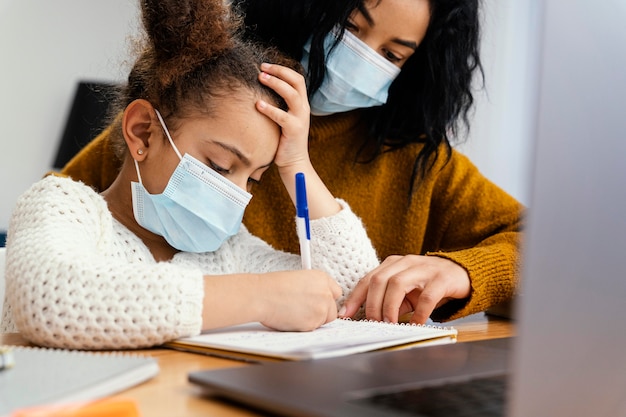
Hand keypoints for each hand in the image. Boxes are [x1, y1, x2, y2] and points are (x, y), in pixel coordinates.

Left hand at [255, 62, 310, 171]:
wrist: (294, 162)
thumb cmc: (283, 140)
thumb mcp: (283, 119)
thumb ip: (278, 106)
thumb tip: (258, 91)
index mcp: (301, 104)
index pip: (297, 79)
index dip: (282, 69)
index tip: (265, 66)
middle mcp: (303, 109)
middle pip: (296, 81)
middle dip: (279, 71)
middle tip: (261, 68)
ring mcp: (300, 119)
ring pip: (291, 94)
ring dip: (275, 83)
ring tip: (260, 78)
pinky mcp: (294, 130)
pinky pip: (282, 116)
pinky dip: (269, 109)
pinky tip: (258, 104)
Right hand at [259, 270, 341, 330]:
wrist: (262, 296)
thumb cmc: (272, 287)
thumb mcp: (298, 279)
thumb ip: (312, 288)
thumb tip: (315, 299)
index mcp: (321, 278)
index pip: (335, 292)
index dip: (326, 299)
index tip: (318, 302)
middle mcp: (325, 292)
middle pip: (332, 309)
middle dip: (321, 312)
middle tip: (305, 310)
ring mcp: (321, 309)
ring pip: (324, 320)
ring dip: (313, 319)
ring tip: (294, 313)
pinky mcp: (313, 323)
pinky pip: (313, 329)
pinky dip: (304, 327)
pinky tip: (291, 319)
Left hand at [339, 255, 470, 323]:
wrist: (461, 274)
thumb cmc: (428, 284)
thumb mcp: (405, 291)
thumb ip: (388, 301)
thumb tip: (368, 319)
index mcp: (393, 264)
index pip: (368, 279)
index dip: (355, 297)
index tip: (345, 314)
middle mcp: (406, 263)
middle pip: (379, 280)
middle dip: (372, 304)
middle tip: (372, 323)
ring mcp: (423, 269)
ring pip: (398, 284)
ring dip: (390, 306)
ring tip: (390, 324)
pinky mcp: (441, 279)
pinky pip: (427, 297)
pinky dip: (419, 313)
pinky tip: (416, 324)